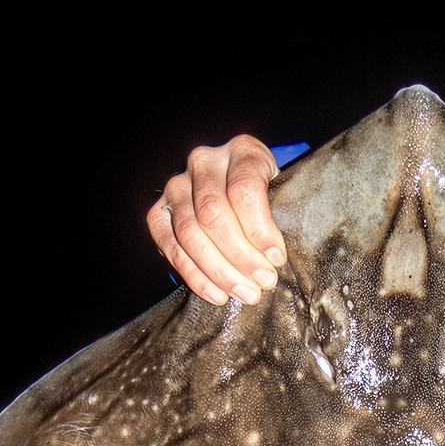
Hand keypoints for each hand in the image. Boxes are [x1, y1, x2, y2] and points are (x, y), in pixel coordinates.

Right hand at [147, 136, 285, 305]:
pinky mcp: (160, 211)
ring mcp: (177, 186)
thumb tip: (277, 260)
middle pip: (214, 213)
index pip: (245, 189)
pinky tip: (218, 294)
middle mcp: (204, 162)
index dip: (260, 228)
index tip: (277, 258)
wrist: (240, 190)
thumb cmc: (270, 197)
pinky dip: (194, 275)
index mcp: (242, 150)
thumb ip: (283, 216)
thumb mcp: (284, 195)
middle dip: (241, 256)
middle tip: (263, 283)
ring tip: (245, 294)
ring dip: (219, 270)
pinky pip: (170, 246)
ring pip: (190, 232)